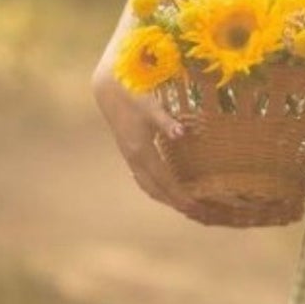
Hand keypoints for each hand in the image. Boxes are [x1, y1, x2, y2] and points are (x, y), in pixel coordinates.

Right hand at [92, 69, 211, 221]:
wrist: (108, 90)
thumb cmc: (132, 95)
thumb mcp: (151, 107)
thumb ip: (166, 122)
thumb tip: (182, 132)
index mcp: (141, 151)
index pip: (164, 181)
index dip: (179, 195)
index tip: (194, 206)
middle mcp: (135, 159)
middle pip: (156, 189)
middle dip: (175, 202)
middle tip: (197, 213)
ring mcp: (130, 157)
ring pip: (149, 186)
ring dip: (166, 198)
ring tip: (184, 207)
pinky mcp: (130, 153)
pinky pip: (144, 179)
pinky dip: (157, 189)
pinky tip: (165, 190)